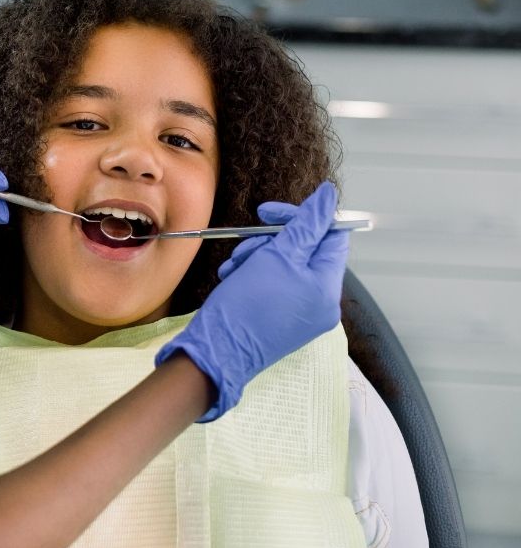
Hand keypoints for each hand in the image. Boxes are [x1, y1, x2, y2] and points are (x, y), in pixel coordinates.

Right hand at [155, 181, 348, 420]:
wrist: (217, 350)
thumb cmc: (246, 306)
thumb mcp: (276, 256)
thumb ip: (306, 225)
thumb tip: (329, 196)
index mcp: (327, 288)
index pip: (331, 237)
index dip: (303, 219)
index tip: (270, 213)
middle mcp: (321, 302)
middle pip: (305, 250)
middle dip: (271, 240)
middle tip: (247, 242)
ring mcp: (301, 312)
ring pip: (284, 264)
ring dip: (257, 256)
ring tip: (235, 266)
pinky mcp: (281, 318)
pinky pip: (274, 283)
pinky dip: (252, 274)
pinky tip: (233, 278)